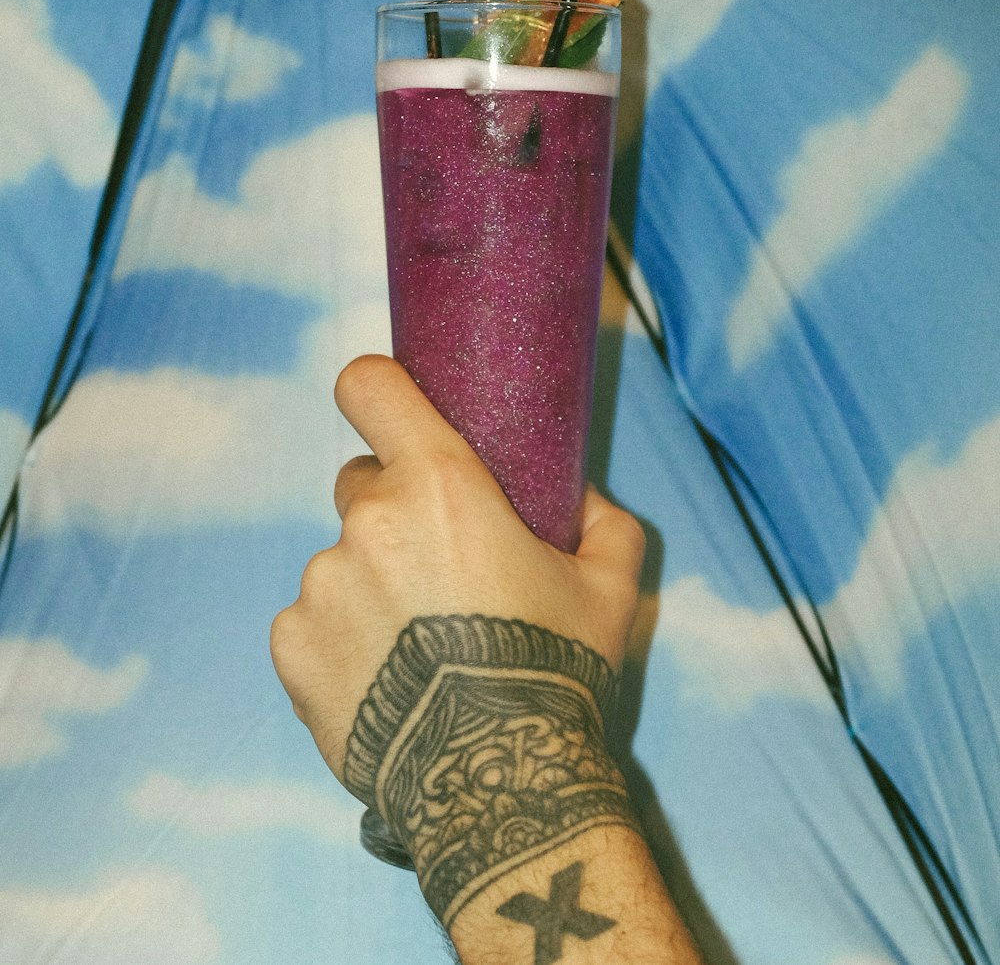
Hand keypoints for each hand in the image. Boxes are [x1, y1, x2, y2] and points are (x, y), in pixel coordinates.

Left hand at [270, 354, 644, 788]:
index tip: (389, 411)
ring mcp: (321, 583)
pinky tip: (385, 684)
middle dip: (394, 512)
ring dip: (369, 586)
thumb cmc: (557, 670)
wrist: (499, 786)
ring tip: (417, 651)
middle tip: (438, 571)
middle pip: (362, 483)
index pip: (368, 386)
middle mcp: (368, 520)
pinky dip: (339, 641)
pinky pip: (312, 621)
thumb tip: (581, 500)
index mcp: (439, 483)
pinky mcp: (291, 645)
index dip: (376, 391)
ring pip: (340, 561)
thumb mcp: (610, 588)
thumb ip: (603, 523)